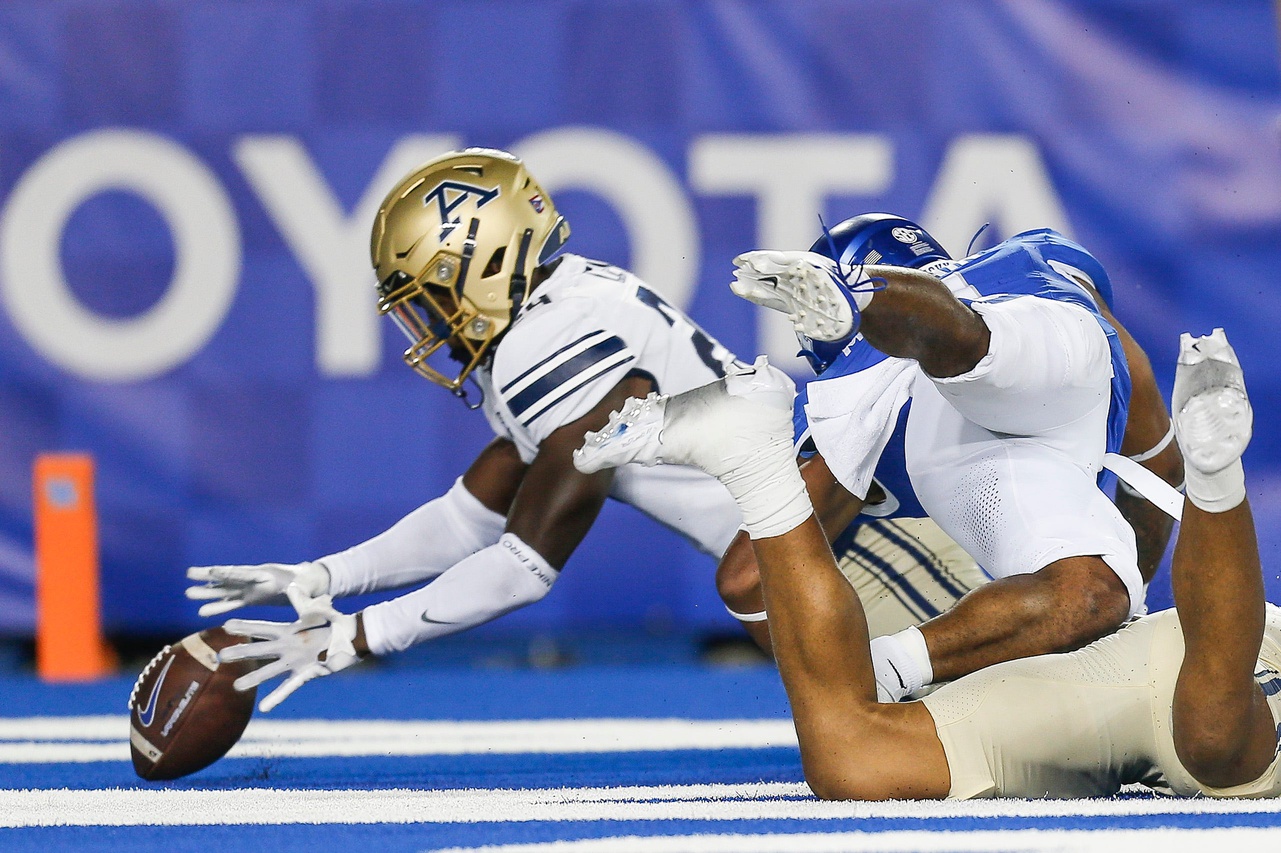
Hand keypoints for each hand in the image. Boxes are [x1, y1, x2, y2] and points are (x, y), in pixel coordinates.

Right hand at [185, 561, 329, 616]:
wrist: (309, 583)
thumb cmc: (308, 585)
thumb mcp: (307, 591)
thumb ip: (304, 600)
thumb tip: (308, 609)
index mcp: (267, 575)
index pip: (245, 573)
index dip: (229, 573)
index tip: (212, 571)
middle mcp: (255, 579)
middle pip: (229, 577)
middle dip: (210, 576)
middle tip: (189, 573)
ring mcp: (251, 588)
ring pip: (225, 589)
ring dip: (208, 592)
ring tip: (188, 593)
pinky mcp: (251, 598)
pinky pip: (231, 602)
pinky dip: (217, 606)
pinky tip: (202, 611)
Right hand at [220, 585, 361, 711]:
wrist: (350, 640)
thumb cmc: (334, 623)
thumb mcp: (318, 611)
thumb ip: (304, 602)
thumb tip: (291, 586)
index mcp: (288, 632)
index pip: (263, 629)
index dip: (246, 627)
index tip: (226, 625)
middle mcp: (287, 648)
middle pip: (260, 651)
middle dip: (240, 653)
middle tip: (219, 656)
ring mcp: (295, 663)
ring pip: (270, 672)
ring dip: (253, 679)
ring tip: (235, 687)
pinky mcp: (306, 674)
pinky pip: (289, 688)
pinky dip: (277, 698)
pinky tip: (264, 708)